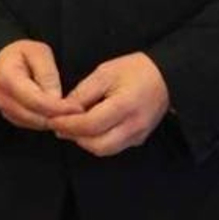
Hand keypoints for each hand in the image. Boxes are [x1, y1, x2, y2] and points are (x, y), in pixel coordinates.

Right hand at [0, 40, 82, 130]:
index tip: (76, 108)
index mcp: (6, 77)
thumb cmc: (23, 53)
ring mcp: (4, 109)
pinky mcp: (10, 116)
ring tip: (71, 110)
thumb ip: (47, 74)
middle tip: (79, 111)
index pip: (34, 100)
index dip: (57, 107)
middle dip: (58, 116)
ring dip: (53, 119)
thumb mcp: (39, 52)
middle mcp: (1, 98)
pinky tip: (58, 111)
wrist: (5, 59)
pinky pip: (31, 124)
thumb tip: (55, 98)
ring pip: (33, 123)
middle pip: (34, 116)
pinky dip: (46, 120)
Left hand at [48, 52, 169, 156]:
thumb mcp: (105, 72)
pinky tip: (92, 128)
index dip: (68, 125)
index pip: (90, 125)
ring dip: (86, 141)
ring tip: (74, 127)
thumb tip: (63, 110)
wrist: (166, 76)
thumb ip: (83, 92)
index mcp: (125, 105)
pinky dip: (98, 141)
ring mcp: (139, 135)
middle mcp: (134, 125)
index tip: (53, 120)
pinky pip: (114, 147)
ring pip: (104, 150)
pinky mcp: (139, 139)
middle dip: (75, 137)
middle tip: (61, 126)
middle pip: (97, 145)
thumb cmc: (135, 70)